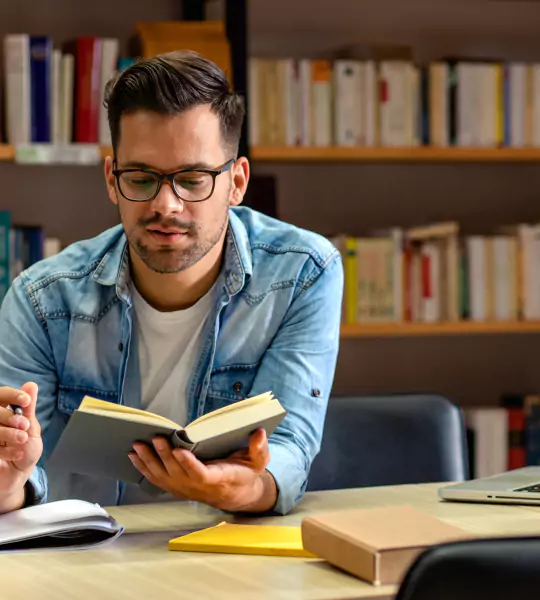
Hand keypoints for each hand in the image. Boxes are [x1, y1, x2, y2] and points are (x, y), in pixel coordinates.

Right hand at [0, 383, 42, 512]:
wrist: (17, 476)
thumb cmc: (25, 449)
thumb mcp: (31, 428)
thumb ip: (29, 408)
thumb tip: (31, 384)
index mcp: (2, 411)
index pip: (1, 395)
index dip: (12, 395)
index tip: (26, 400)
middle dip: (9, 417)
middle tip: (24, 425)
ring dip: (7, 433)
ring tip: (23, 439)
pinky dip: (6, 450)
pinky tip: (18, 453)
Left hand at [129, 428, 277, 512]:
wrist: (237, 493)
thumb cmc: (246, 473)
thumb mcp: (259, 461)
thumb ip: (259, 448)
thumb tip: (259, 432)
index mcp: (220, 479)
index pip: (202, 475)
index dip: (190, 465)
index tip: (179, 451)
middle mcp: (199, 488)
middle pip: (177, 474)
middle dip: (164, 456)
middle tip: (155, 438)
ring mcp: (186, 489)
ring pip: (163, 478)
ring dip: (149, 462)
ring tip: (138, 445)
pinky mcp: (177, 488)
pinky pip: (157, 480)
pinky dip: (144, 468)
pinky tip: (134, 456)